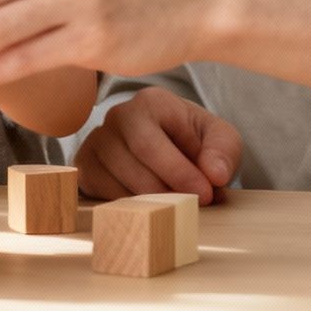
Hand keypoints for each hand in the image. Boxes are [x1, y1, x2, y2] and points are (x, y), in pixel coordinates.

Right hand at [73, 87, 240, 205]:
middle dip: (163, 191)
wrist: (173, 144)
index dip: (177, 173)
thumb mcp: (221, 139)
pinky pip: (100, 193)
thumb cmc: (195, 140)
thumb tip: (214, 174)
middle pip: (129, 163)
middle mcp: (116, 116)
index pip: (150, 142)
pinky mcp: (86, 165)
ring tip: (174, 209)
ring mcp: (96, 141)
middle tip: (189, 208)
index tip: (206, 194)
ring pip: (113, 182)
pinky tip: (150, 208)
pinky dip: (127, 207)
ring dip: (147, 203)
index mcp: (149, 102)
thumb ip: (223, 151)